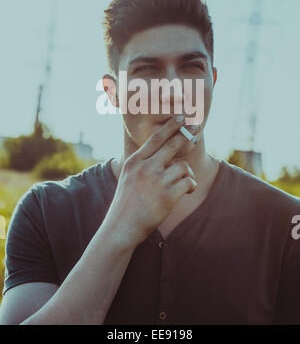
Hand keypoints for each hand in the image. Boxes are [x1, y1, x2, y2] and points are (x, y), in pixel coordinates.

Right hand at [103, 116, 200, 246]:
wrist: (122, 226)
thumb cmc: (126, 201)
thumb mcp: (128, 175)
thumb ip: (142, 162)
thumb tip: (162, 150)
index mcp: (135, 161)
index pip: (156, 138)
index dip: (171, 126)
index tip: (182, 117)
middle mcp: (146, 168)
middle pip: (172, 146)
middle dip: (187, 136)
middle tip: (196, 128)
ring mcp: (157, 182)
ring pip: (183, 167)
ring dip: (187, 173)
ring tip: (183, 182)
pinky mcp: (168, 196)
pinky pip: (188, 183)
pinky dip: (191, 185)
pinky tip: (188, 190)